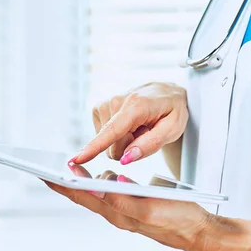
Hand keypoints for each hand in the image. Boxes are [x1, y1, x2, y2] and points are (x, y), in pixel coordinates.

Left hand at [44, 181, 216, 250]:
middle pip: (84, 196)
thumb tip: (99, 188)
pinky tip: (101, 177)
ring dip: (80, 182)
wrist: (199, 230)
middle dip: (64, 183)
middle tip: (44, 169)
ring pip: (96, 195)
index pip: (82, 197)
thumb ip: (125, 200)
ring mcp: (126, 210)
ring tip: (66, 170)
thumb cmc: (178, 219)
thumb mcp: (151, 208)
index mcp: (118, 212)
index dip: (61, 185)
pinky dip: (101, 183)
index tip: (42, 174)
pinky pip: (111, 194)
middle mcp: (118, 213)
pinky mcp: (135, 206)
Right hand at [71, 82, 187, 164]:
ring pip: (107, 142)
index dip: (95, 147)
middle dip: (129, 147)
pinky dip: (117, 135)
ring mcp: (106, 103)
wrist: (166, 91)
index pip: (113, 131)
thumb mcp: (173, 129)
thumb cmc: (172, 110)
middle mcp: (116, 100)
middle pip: (112, 145)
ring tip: (140, 126)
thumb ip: (150, 144)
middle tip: (146, 132)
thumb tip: (126, 158)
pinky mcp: (100, 107)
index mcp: (136, 105)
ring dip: (124, 140)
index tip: (77, 158)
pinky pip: (104, 136)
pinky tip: (130, 124)